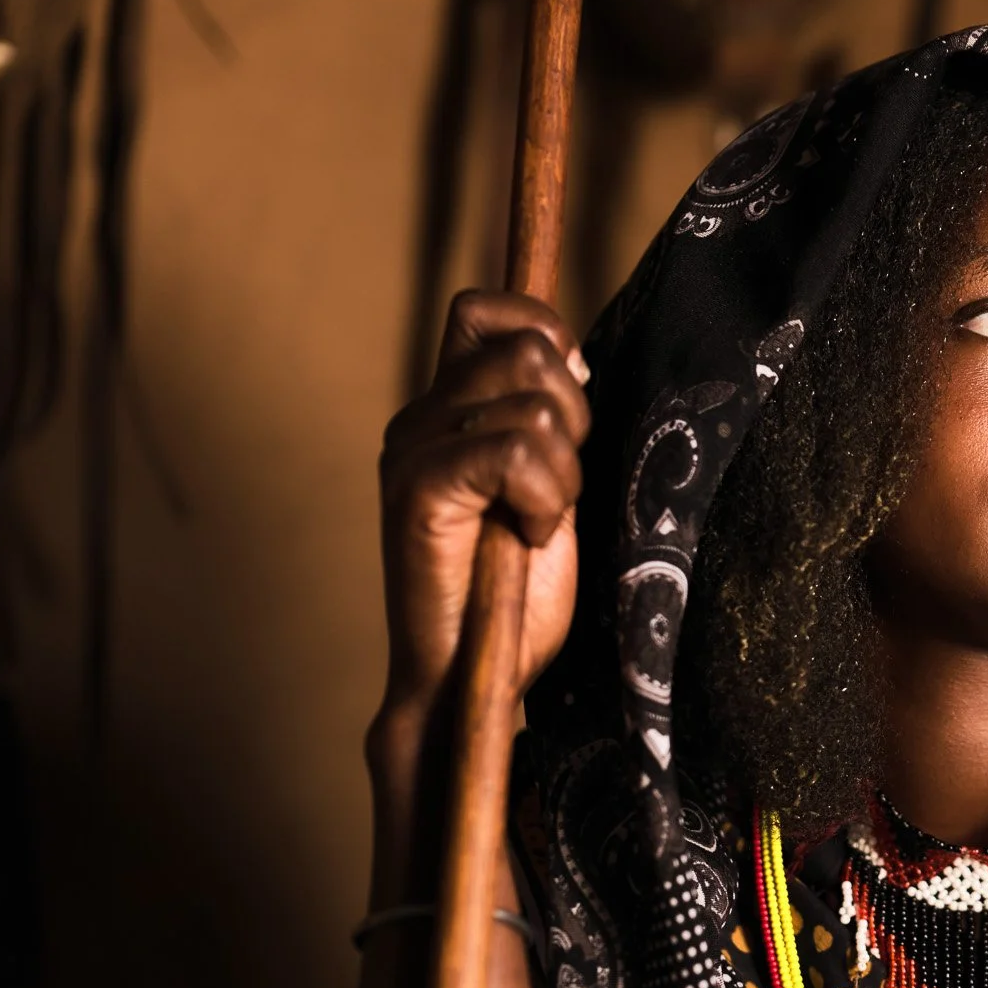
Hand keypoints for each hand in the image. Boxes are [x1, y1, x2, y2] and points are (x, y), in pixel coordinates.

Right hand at [375, 290, 590, 732]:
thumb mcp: (548, 489)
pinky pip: (515, 451)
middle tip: (555, 488)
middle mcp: (420, 418)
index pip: (485, 309)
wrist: (469, 678)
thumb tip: (571, 354)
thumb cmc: (513, 596)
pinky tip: (528, 538)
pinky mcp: (417, 489)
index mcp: (447, 409)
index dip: (545, 335)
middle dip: (574, 417)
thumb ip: (549, 422)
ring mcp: (412, 450)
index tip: (568, 410)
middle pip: (528, 348)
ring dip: (564, 474)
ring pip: (535, 404)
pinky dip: (545, 499)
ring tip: (536, 523)